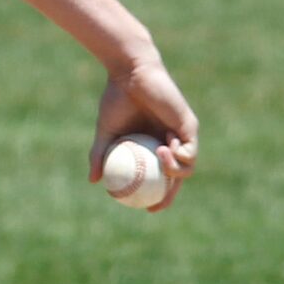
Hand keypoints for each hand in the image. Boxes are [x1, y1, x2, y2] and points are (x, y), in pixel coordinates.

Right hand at [90, 54, 198, 212]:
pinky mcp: (189, 125)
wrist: (129, 74)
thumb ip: (100, 155)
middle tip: (156, 205)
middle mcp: (170, 142)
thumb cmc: (116, 99)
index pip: (159, 177)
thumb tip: (93, 180)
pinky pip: (190, 150)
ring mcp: (181, 134)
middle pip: (176, 178)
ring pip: (187, 166)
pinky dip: (178, 156)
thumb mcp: (105, 133)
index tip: (145, 208)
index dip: (156, 196)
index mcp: (152, 145)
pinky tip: (162, 148)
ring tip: (159, 161)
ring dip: (173, 171)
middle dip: (169, 195)